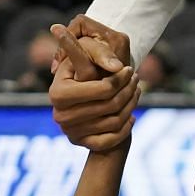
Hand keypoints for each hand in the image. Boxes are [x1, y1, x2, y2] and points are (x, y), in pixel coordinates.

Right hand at [48, 25, 137, 151]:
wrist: (79, 94)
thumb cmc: (83, 67)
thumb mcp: (87, 54)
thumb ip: (96, 52)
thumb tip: (114, 64)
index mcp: (58, 93)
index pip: (102, 89)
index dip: (120, 78)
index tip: (129, 68)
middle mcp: (60, 115)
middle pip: (110, 106)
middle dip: (128, 90)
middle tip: (136, 78)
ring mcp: (69, 132)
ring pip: (114, 122)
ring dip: (130, 105)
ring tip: (136, 91)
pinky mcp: (80, 143)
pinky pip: (110, 141)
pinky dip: (125, 129)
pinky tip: (131, 115)